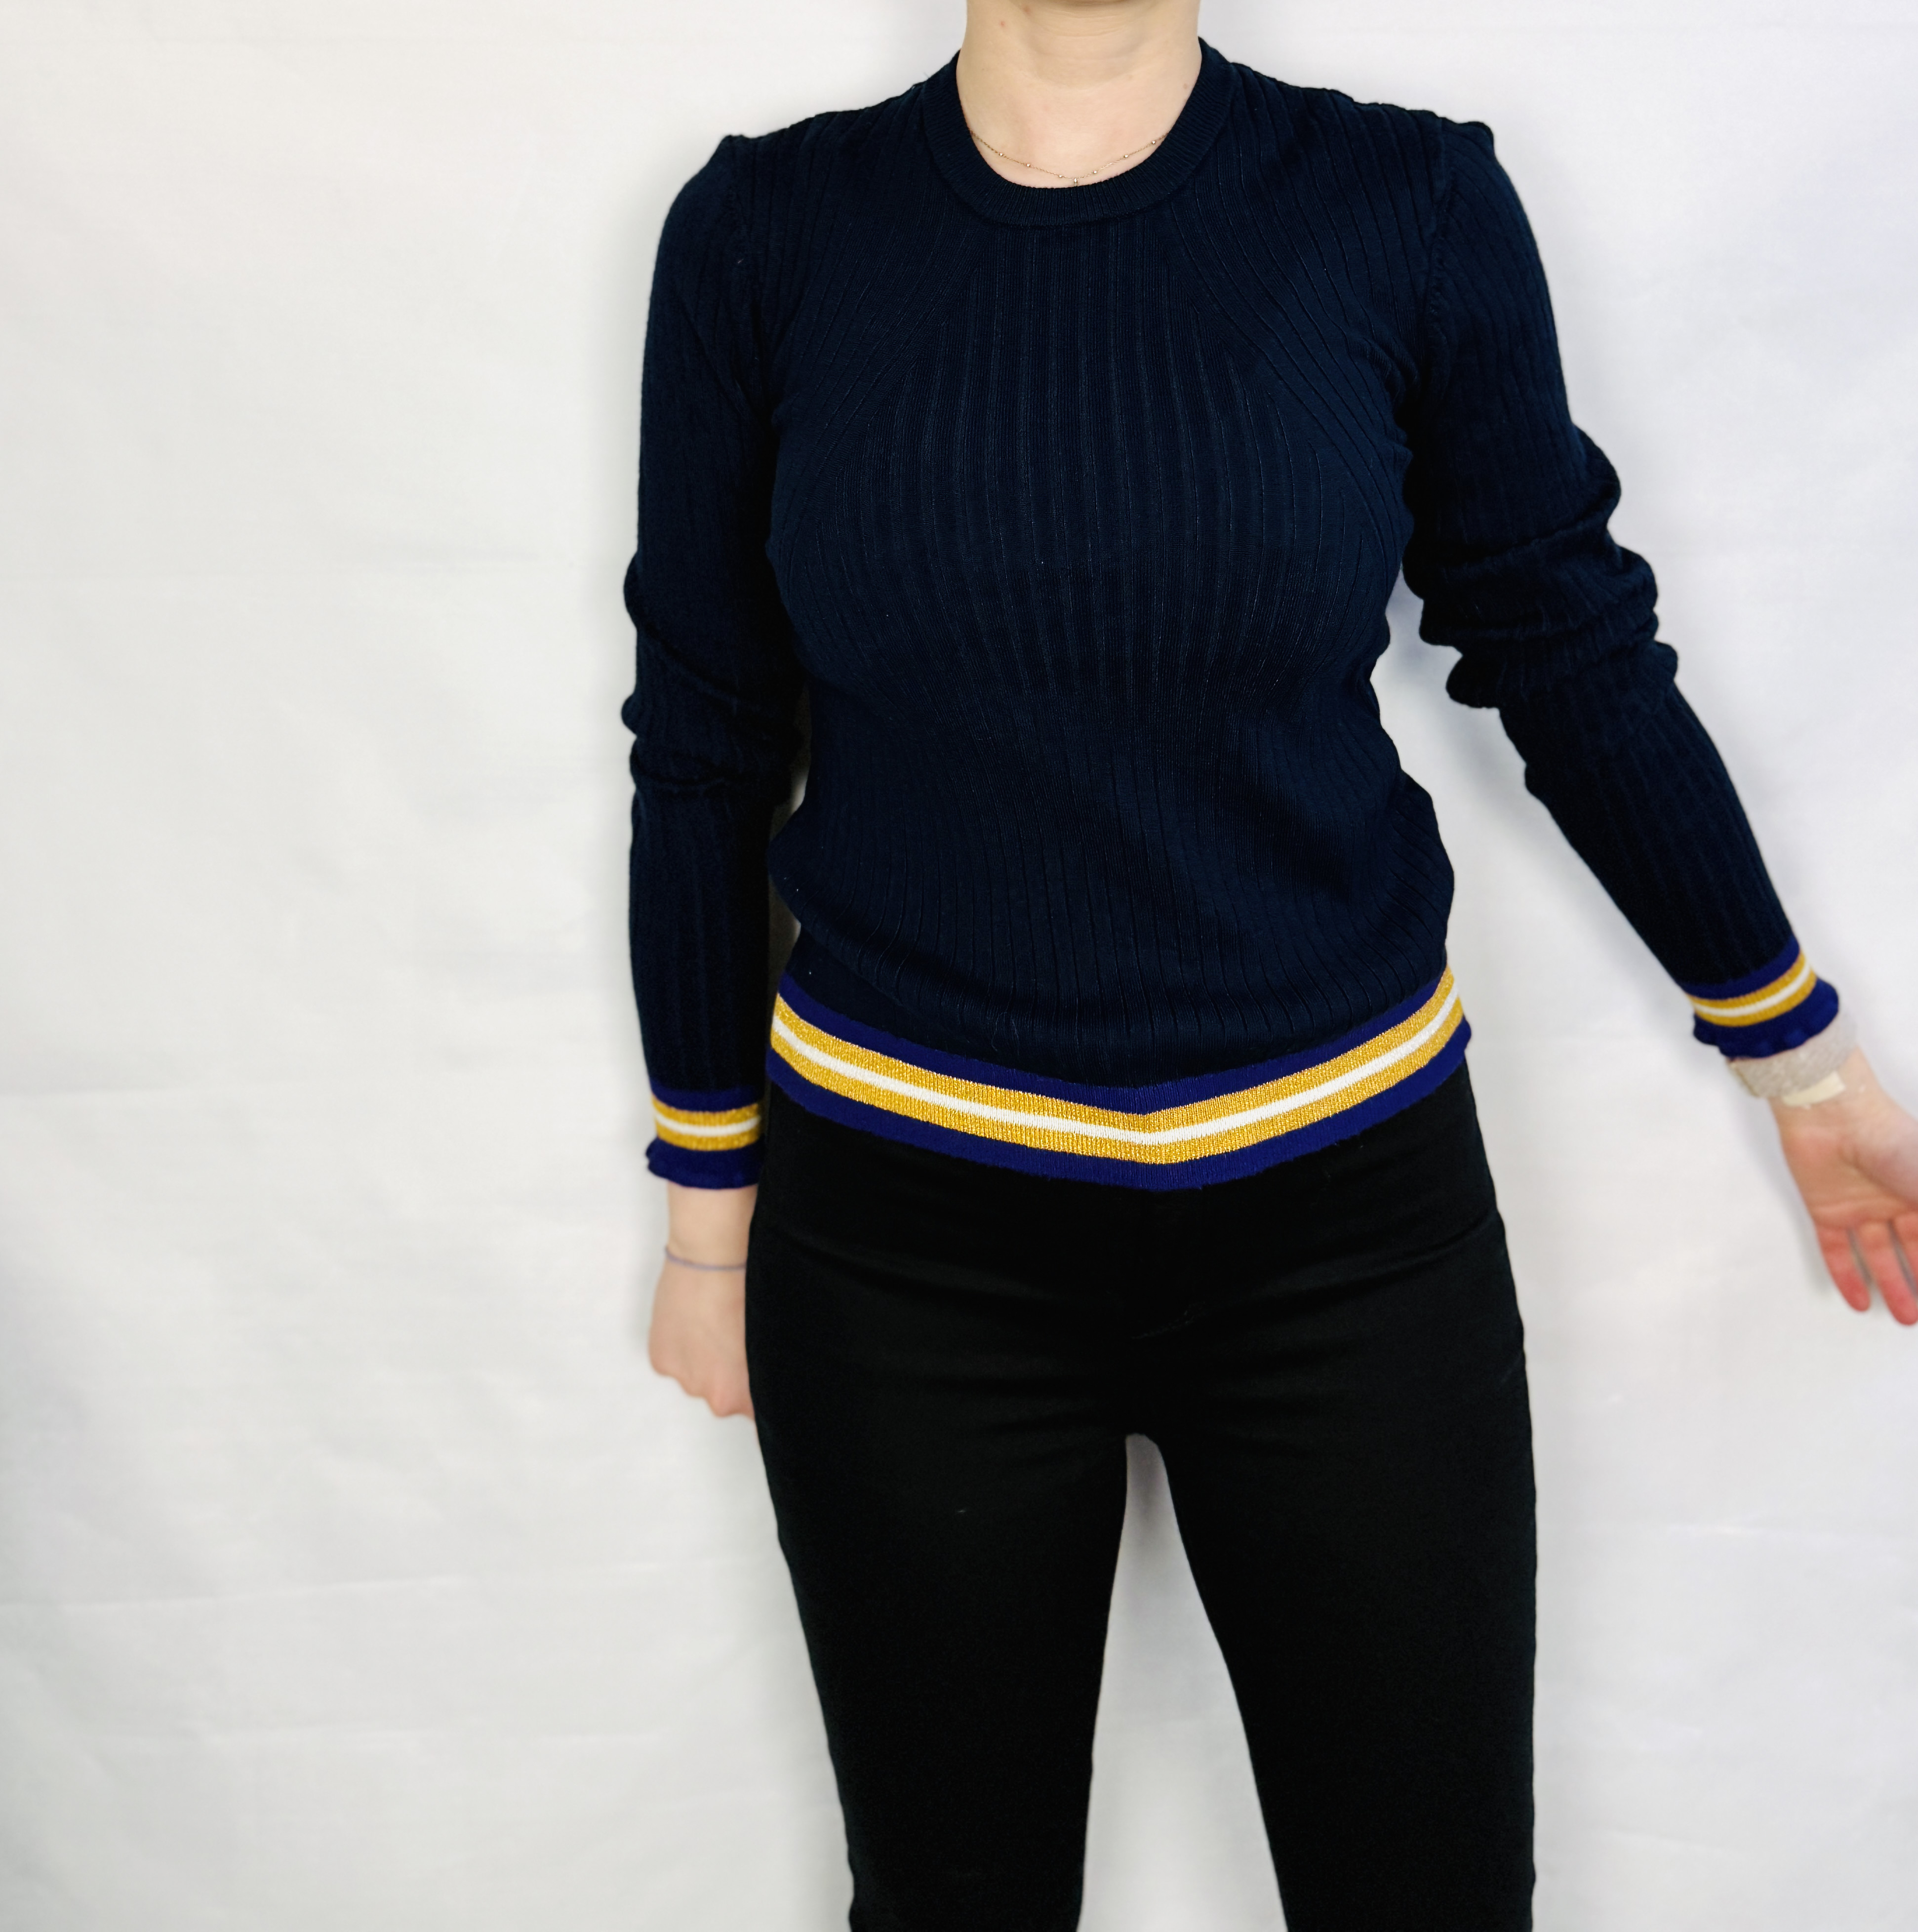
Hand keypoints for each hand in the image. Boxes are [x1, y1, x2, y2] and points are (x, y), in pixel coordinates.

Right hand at [647, 1181, 756, 1417]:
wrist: (713, 1257)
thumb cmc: (749, 1289)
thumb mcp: (770, 1336)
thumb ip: (768, 1368)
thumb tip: (775, 1381)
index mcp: (745, 1394)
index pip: (757, 1415)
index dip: (761, 1395)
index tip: (763, 1380)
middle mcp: (713, 1395)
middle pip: (725, 1396)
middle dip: (732, 1374)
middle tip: (736, 1337)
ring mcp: (684, 1378)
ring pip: (699, 1378)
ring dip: (705, 1359)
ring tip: (714, 1323)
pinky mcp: (661, 1361)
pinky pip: (675, 1363)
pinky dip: (682, 1348)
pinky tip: (694, 1321)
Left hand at [1771, 1049, 1917, 1324]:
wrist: (1834, 1117)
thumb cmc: (1891, 1142)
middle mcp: (1892, 1200)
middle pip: (1910, 1249)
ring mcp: (1859, 1206)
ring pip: (1876, 1255)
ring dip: (1891, 1286)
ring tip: (1902, 1316)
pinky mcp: (1825, 1210)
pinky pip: (1835, 1250)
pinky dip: (1846, 1277)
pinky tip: (1859, 1302)